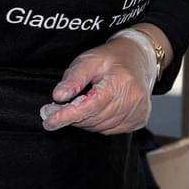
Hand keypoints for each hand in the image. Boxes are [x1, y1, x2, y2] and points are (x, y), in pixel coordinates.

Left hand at [41, 31, 156, 133]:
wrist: (138, 58)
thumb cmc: (111, 58)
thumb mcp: (88, 60)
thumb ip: (73, 78)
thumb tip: (59, 96)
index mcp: (120, 82)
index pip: (89, 106)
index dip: (67, 116)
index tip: (49, 121)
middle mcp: (132, 99)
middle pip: (93, 119)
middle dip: (73, 116)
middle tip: (59, 109)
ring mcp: (137, 111)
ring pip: (100, 127)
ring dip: (86, 120)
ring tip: (82, 104)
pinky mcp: (139, 120)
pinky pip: (110, 130)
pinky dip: (98, 123)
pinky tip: (98, 109)